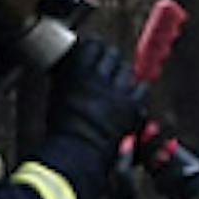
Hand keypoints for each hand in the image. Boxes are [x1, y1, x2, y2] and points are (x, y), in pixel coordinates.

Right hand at [43, 31, 145, 156]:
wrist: (78, 152)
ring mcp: (118, 91)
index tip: (94, 50)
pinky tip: (130, 95)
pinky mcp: (132, 106)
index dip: (95, 47)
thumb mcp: (56, 95)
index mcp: (77, 72)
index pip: (92, 45)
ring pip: (127, 69)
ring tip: (117, 83)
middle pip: (112, 54)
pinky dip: (137, 89)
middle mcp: (99, 77)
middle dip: (110, 58)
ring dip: (122, 74)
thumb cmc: (62, 129)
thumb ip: (65, 77)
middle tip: (107, 66)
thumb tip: (68, 66)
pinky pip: (142, 87)